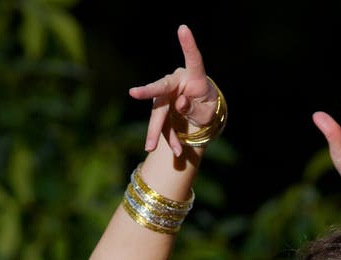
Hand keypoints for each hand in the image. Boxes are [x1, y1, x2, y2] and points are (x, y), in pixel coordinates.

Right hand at [129, 24, 218, 155]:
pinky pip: (164, 126)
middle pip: (162, 91)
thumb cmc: (206, 108)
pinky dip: (170, 139)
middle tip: (133, 92)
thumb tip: (179, 103)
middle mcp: (176, 83)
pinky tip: (176, 150)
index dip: (188, 45)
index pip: (193, 59)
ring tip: (151, 148)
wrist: (200, 117)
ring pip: (159, 113)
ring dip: (158, 133)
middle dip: (148, 93)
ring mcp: (166, 96)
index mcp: (194, 77)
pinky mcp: (161, 109)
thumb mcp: (206, 112)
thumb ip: (194, 108)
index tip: (183, 28)